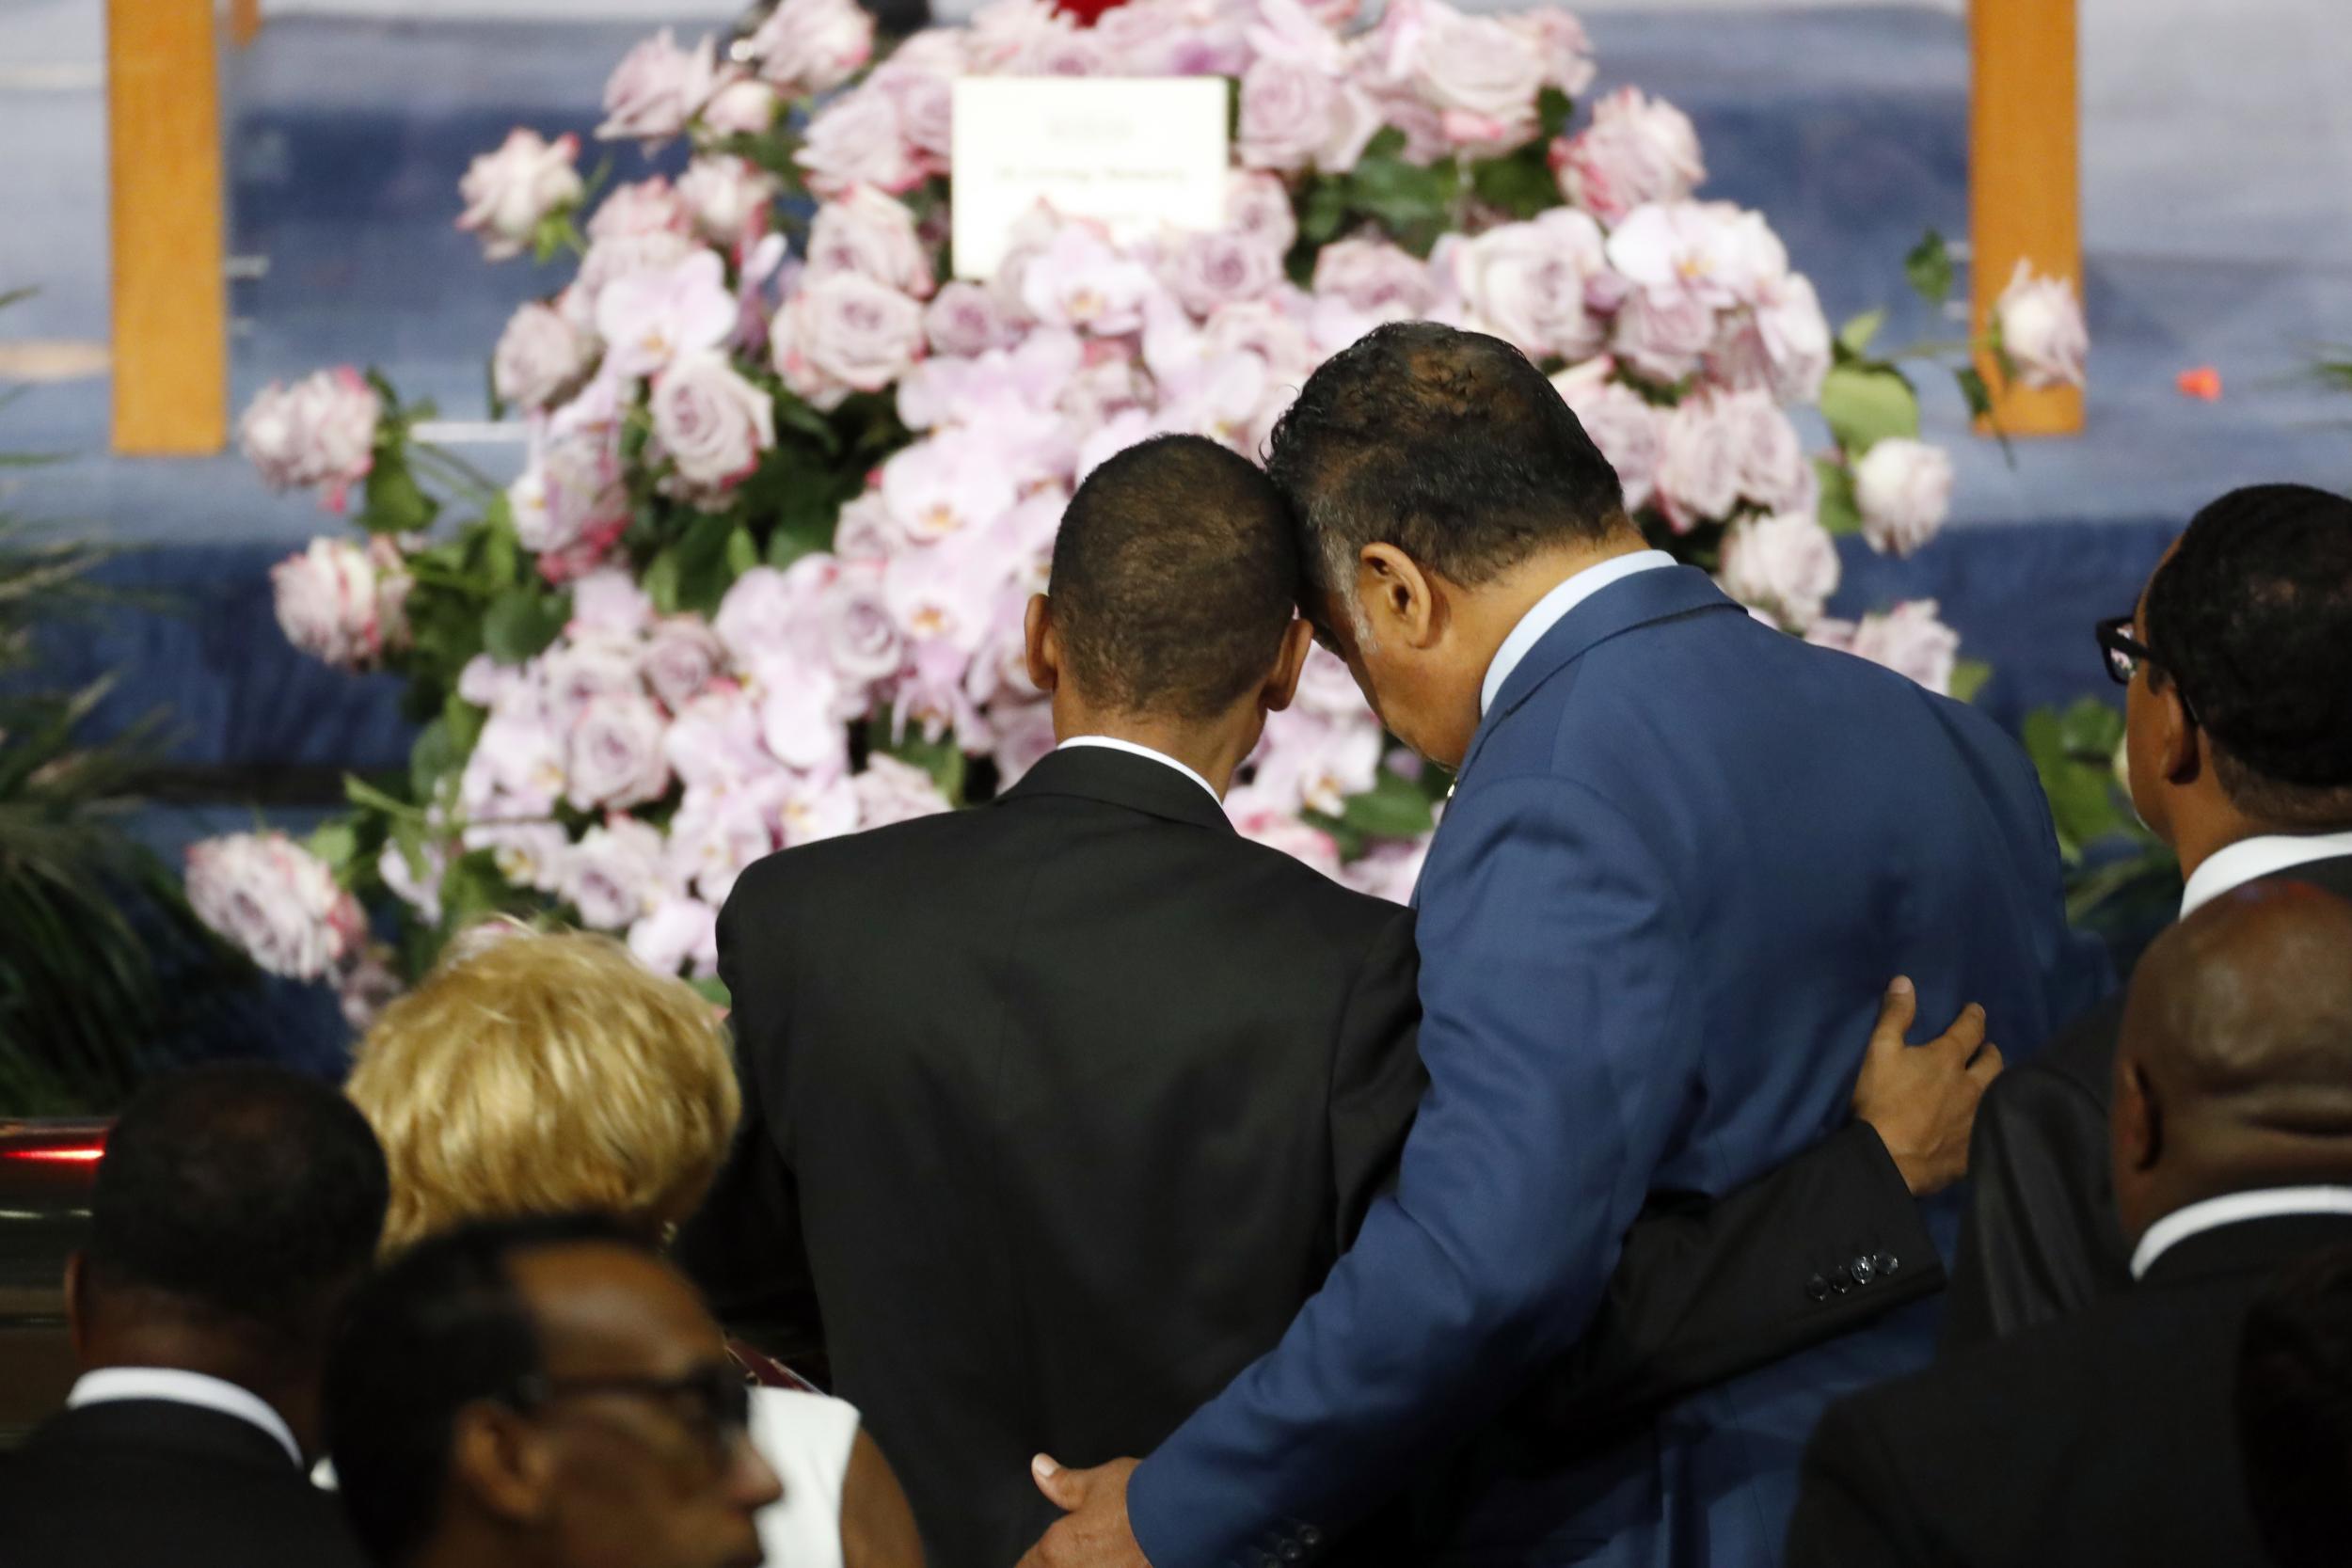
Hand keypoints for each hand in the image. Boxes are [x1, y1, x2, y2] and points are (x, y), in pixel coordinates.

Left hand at [1016, 1454, 1151, 1567]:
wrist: (1185, 1516)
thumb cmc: (1140, 1498)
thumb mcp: (1095, 1483)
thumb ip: (1062, 1483)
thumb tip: (1039, 1467)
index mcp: (1056, 1551)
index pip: (1027, 1567)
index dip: (1032, 1562)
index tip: (1041, 1556)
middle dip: (1058, 1564)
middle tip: (1079, 1550)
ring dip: (1084, 1566)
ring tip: (1095, 1557)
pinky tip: (1118, 1563)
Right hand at [1850, 976, 2003, 1196]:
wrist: (1890, 1159)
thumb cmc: (1881, 1102)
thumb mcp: (1879, 1052)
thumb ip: (1894, 1017)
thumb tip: (1905, 981)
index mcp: (1947, 1059)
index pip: (1969, 1030)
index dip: (1973, 1016)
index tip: (1976, 1009)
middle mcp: (1971, 1086)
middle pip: (1992, 1063)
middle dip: (1991, 1051)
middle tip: (1988, 1048)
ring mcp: (1976, 1119)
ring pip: (1997, 1094)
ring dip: (1996, 1083)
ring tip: (1992, 1082)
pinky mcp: (1974, 1148)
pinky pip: (1990, 1128)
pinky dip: (1990, 1119)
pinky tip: (1987, 1123)